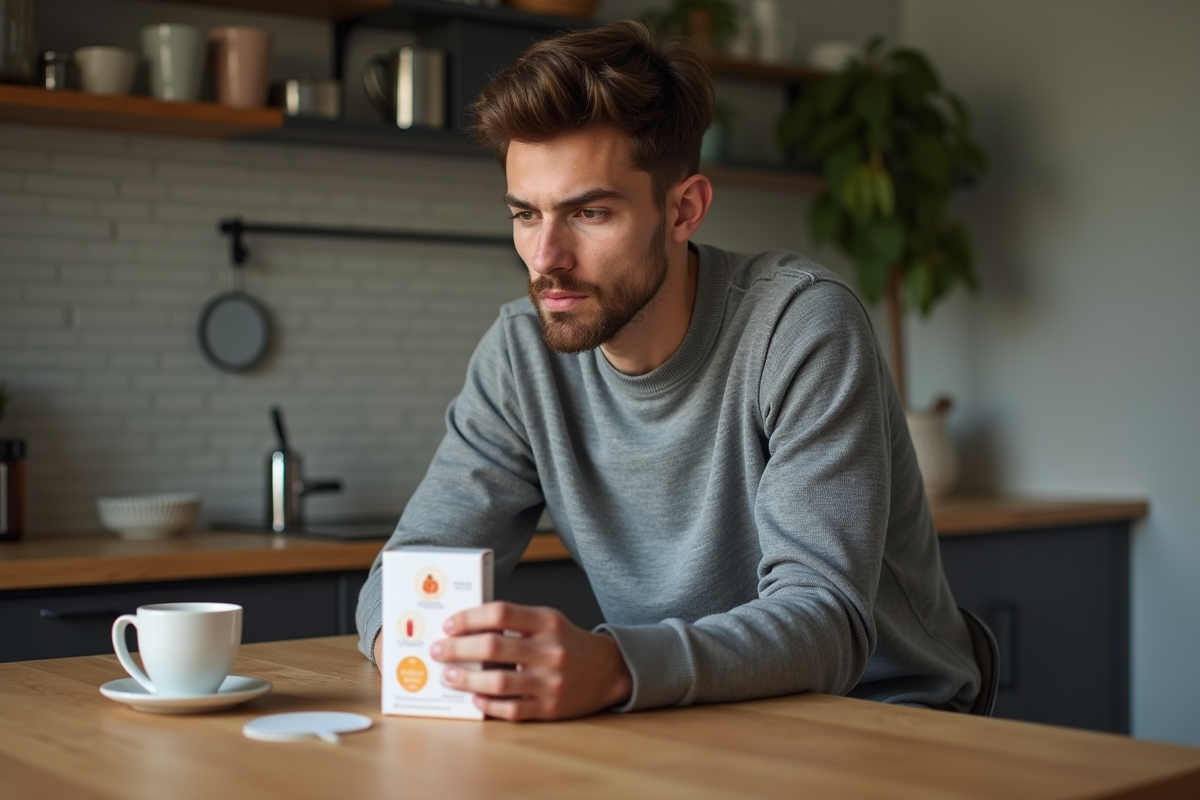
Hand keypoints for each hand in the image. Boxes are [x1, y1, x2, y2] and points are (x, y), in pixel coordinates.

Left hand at [430, 601, 631, 720]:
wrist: (608, 670)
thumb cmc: (568, 642)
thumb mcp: (548, 621)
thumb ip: (515, 620)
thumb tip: (467, 626)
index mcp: (548, 622)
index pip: (500, 613)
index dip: (469, 618)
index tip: (449, 625)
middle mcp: (550, 650)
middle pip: (493, 648)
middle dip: (457, 649)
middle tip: (438, 650)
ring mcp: (550, 682)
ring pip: (497, 682)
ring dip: (465, 680)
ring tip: (448, 676)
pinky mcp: (550, 709)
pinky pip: (511, 710)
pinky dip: (487, 705)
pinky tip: (474, 699)